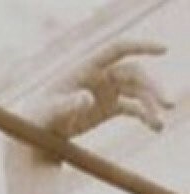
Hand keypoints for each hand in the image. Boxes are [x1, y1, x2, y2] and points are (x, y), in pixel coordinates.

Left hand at [22, 41, 173, 139]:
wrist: (35, 138)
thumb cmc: (37, 121)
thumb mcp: (49, 113)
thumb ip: (67, 105)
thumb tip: (87, 99)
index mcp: (86, 69)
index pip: (118, 49)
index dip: (141, 47)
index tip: (163, 50)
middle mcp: (101, 77)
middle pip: (135, 74)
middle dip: (152, 87)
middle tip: (167, 104)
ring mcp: (106, 92)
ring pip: (138, 92)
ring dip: (151, 105)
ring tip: (159, 124)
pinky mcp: (108, 109)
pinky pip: (133, 109)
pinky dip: (145, 117)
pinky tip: (156, 127)